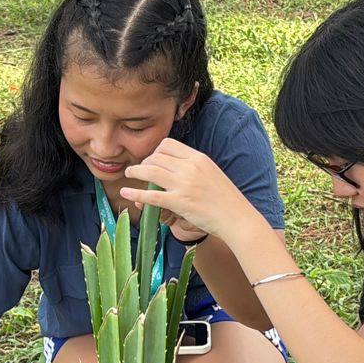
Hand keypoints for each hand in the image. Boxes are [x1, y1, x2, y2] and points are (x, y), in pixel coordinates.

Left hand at [120, 138, 255, 239]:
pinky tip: (126, 193)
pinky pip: (151, 196)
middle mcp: (190, 167)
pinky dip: (135, 194)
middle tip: (138, 170)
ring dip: (135, 172)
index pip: (168, 145)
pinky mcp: (180, 203)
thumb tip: (175, 167)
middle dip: (144, 162)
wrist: (237, 217)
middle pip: (156, 156)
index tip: (151, 159)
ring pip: (150, 171)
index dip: (155, 151)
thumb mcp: (211, 173)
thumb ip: (193, 167)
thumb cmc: (225, 199)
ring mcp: (184, 185)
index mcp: (198, 158)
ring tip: (128, 174)